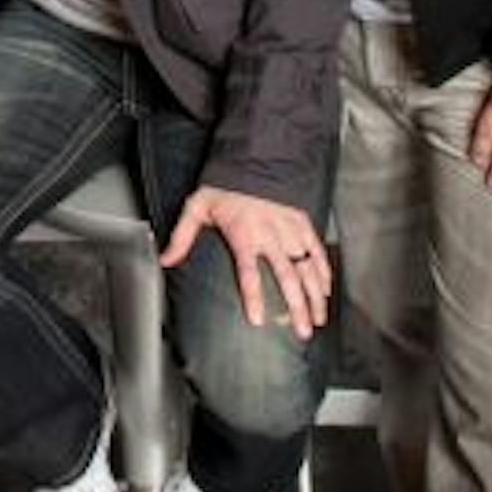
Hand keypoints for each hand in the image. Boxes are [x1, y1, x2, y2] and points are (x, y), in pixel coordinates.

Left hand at [161, 185, 329, 337]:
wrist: (249, 160)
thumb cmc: (222, 187)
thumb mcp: (196, 208)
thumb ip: (182, 237)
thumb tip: (165, 260)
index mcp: (243, 233)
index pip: (249, 272)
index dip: (254, 297)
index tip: (258, 320)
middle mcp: (270, 233)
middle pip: (286, 276)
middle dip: (296, 306)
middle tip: (301, 332)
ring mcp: (289, 228)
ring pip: (306, 267)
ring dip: (314, 295)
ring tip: (317, 320)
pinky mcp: (302, 221)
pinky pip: (316, 249)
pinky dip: (323, 270)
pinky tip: (325, 290)